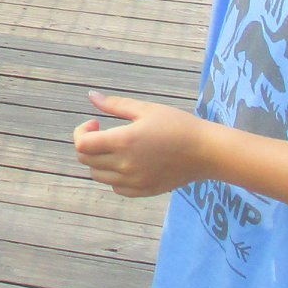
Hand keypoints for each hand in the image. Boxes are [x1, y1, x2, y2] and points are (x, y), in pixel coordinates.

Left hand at [71, 91, 205, 195]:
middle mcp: (125, 165)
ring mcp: (134, 181)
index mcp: (123, 142)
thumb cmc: (177, 125)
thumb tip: (92, 96)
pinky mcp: (144, 191)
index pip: (82, 145)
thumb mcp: (146, 109)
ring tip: (113, 147)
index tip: (95, 122)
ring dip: (97, 160)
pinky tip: (126, 163)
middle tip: (102, 132)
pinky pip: (116, 187)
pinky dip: (113, 176)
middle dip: (87, 144)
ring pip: (98, 175)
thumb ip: (115, 105)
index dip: (81, 131)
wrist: (206, 151)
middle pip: (86, 160)